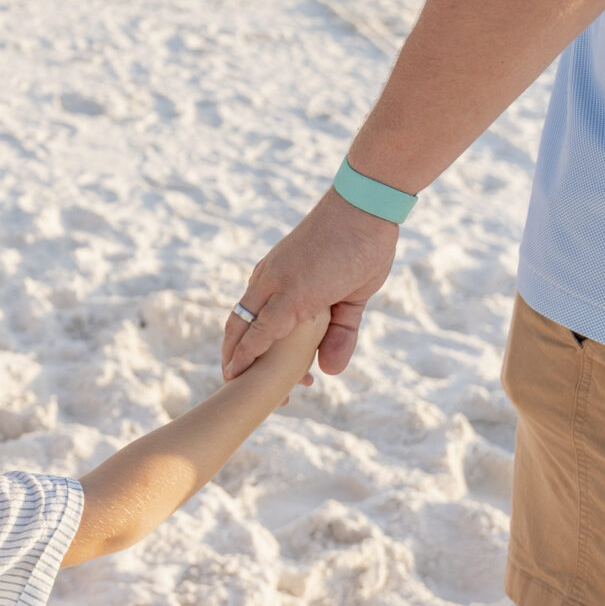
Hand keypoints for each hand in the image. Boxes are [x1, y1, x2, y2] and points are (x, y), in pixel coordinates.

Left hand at [222, 189, 397, 381]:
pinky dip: (252, 352)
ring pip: (247, 333)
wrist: (365, 209)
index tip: (258, 378)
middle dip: (240, 366)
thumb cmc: (359, 245)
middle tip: (251, 396)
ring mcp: (276, 286)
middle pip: (239, 330)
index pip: (251, 321)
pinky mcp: (293, 292)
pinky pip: (265, 328)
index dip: (249, 352)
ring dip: (246, 368)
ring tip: (254, 397)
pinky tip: (243, 372)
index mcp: (275, 281)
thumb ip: (339, 334)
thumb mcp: (350, 298)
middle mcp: (267, 283)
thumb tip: (330, 372)